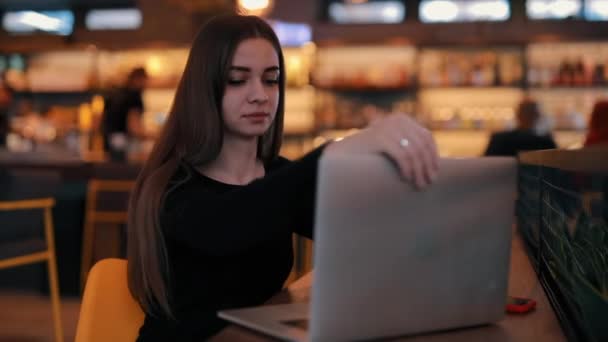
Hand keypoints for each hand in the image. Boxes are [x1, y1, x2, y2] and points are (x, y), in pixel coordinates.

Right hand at [324, 113, 438, 188]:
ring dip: (418, 171)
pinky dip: (407, 169)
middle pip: (422, 145)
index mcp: (402, 119)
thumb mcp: (392, 146)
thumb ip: (408, 147)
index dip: (433, 156)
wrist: (342, 154)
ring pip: (414, 152)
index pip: (426, 137)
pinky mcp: (379, 137)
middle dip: (427, 166)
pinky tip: (405, 179)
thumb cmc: (370, 155)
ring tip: (418, 185)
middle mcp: (396, 120)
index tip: (435, 173)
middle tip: (428, 183)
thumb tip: (433, 163)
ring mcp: (387, 127)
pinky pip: (402, 155)